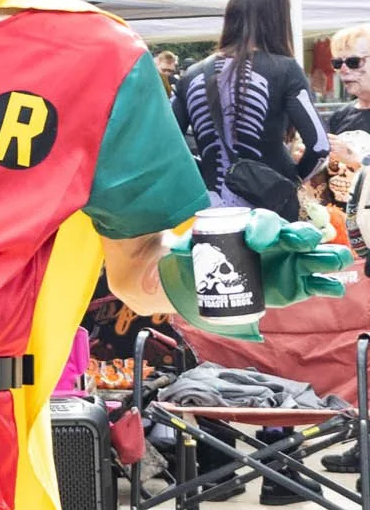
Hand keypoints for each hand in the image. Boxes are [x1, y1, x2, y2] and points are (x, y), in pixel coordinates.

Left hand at [157, 209, 353, 339]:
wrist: (219, 285)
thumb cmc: (214, 259)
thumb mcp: (198, 251)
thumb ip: (191, 245)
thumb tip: (178, 246)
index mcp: (258, 229)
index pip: (266, 221)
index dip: (264, 227)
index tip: (253, 240)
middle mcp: (282, 242)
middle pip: (300, 233)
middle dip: (301, 236)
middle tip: (296, 244)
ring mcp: (294, 263)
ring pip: (319, 254)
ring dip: (327, 255)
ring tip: (327, 261)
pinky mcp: (300, 285)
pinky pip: (320, 284)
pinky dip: (328, 285)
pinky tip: (331, 288)